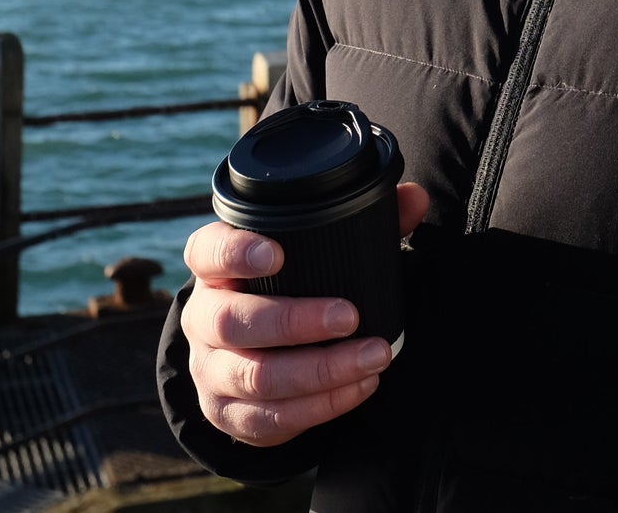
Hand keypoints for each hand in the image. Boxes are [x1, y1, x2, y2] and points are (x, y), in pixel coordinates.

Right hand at [180, 181, 429, 446]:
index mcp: (216, 267)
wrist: (254, 345)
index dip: (235, 252)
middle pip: (232, 321)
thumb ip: (366, 217)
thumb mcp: (316, 247)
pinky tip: (360, 386)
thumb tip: (414, 198)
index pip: (208, 251)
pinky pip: (270, 418)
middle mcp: (203, 317)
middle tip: (350, 316)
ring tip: (374, 356)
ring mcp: (211, 369)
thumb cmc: (290, 281)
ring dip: (320, 370)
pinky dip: (321, 406)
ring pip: (255, 376)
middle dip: (294, 321)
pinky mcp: (228, 413)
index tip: (277, 253)